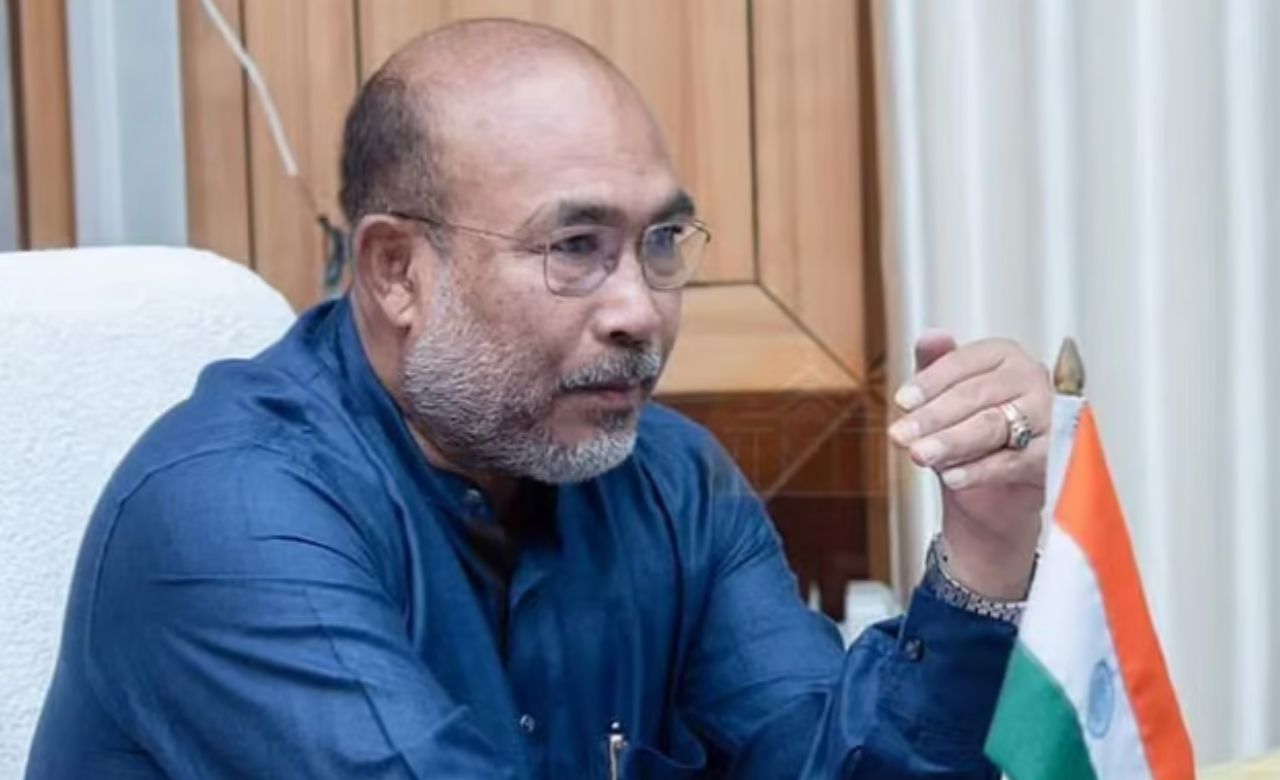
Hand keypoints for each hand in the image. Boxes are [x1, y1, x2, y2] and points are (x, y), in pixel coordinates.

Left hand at [889, 330, 1051, 599]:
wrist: (1000, 491)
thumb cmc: (972, 433)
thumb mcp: (947, 398)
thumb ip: (936, 366)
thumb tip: (931, 336)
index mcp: (1004, 356)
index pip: (963, 363)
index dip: (929, 382)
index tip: (901, 402)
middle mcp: (1031, 378)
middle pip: (975, 394)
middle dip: (932, 417)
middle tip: (899, 435)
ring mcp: (1048, 415)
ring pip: (992, 425)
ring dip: (951, 441)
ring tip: (919, 455)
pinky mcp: (1055, 456)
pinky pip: (1013, 462)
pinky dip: (980, 470)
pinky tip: (952, 477)